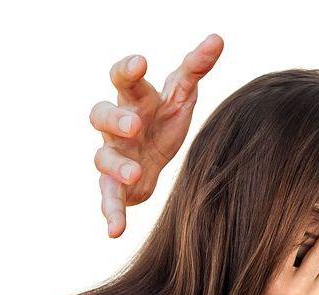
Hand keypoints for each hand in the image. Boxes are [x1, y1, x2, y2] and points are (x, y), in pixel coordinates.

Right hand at [89, 34, 223, 236]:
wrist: (157, 155)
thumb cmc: (164, 117)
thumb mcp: (182, 93)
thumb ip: (196, 68)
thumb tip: (217, 39)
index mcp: (134, 99)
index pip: (122, 79)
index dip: (127, 70)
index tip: (140, 63)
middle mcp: (117, 126)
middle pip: (101, 115)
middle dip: (116, 120)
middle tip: (135, 126)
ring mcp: (113, 156)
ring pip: (102, 159)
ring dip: (117, 166)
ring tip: (136, 174)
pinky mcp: (117, 186)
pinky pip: (108, 198)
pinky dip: (111, 214)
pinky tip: (115, 231)